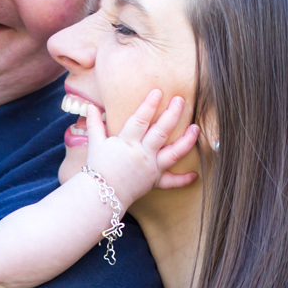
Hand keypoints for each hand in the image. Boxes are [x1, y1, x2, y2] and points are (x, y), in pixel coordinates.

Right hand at [81, 89, 198, 203]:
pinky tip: (195, 175)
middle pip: (161, 132)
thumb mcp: (95, 144)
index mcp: (127, 143)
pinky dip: (183, 180)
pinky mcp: (154, 181)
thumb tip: (90, 107)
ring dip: (187, 140)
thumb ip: (95, 124)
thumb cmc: (97, 168)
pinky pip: (171, 182)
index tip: (158, 92)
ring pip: (173, 153)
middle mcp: (142, 154)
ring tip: (196, 128)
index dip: (149, 105)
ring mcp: (151, 168)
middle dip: (172, 114)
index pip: (140, 119)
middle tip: (180, 100)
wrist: (100, 196)